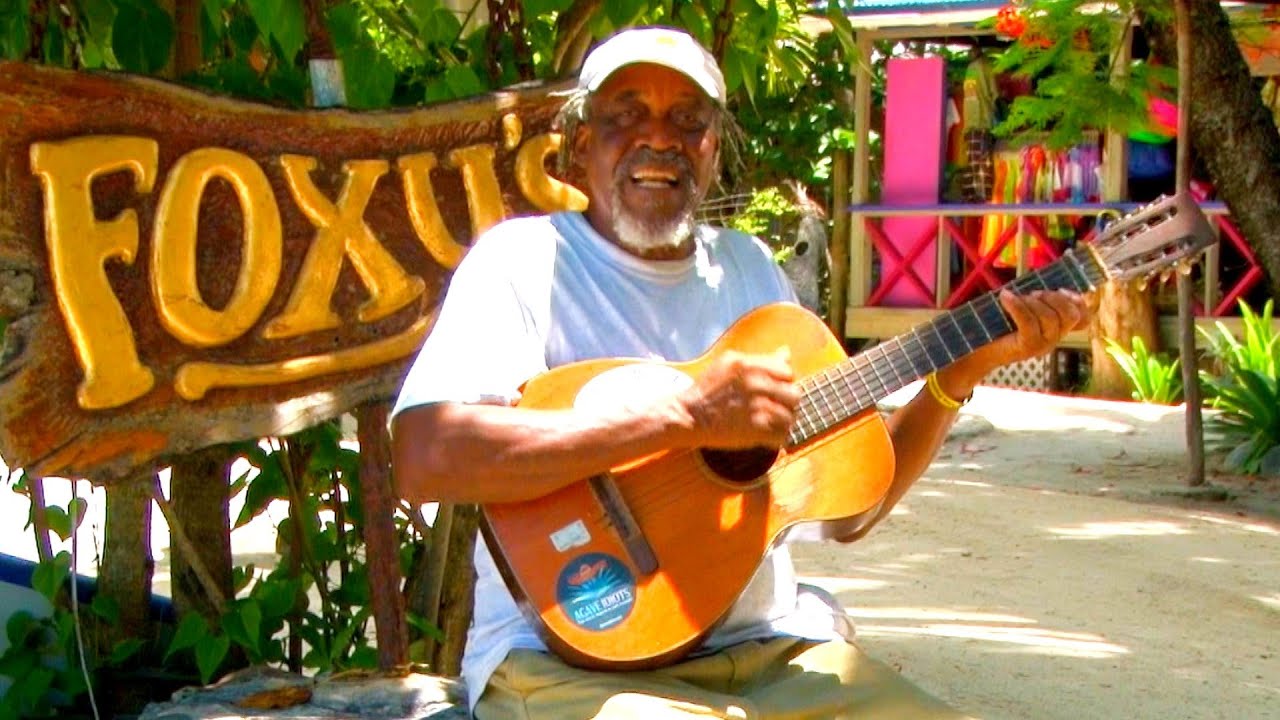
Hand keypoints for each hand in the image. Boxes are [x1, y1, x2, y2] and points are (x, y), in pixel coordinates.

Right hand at [676, 349, 799, 448]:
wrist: (689, 415)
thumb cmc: (708, 389)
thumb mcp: (730, 363)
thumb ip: (760, 359)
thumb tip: (786, 352)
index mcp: (750, 365)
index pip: (787, 372)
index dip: (784, 383)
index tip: (774, 390)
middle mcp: (756, 384)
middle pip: (794, 395)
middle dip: (787, 403)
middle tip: (775, 408)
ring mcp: (757, 407)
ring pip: (790, 417)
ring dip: (782, 422)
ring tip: (770, 423)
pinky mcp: (755, 429)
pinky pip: (781, 435)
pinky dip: (776, 438)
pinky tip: (766, 435)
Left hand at [937, 289, 1089, 395]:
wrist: (974, 350)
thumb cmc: (996, 326)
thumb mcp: (1019, 309)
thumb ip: (1035, 299)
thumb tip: (1042, 282)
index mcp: (1056, 330)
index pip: (1084, 318)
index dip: (1079, 301)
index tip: (1062, 289)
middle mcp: (1053, 339)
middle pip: (1071, 315)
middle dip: (1054, 297)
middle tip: (1032, 293)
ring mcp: (1042, 346)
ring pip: (1051, 318)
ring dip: (1032, 302)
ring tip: (1015, 298)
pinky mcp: (1027, 348)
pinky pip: (1029, 322)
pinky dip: (1016, 305)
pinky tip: (1004, 297)